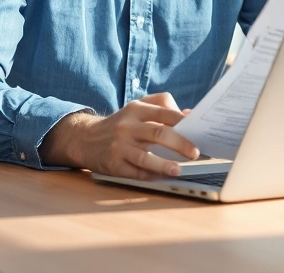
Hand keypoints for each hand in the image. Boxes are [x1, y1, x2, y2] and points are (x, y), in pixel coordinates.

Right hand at [40, 92, 199, 179]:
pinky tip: (162, 177)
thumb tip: (189, 114)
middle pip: (158, 133)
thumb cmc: (120, 124)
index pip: (163, 112)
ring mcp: (119, 146)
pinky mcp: (113, 164)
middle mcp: (127, 126)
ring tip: (178, 170)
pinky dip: (150, 176)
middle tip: (195, 152)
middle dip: (180, 143)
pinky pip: (135, 172)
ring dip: (164, 164)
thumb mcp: (136, 108)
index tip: (198, 129)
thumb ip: (161, 106)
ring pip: (145, 156)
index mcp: (135, 109)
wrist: (85, 138)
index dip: (182, 121)